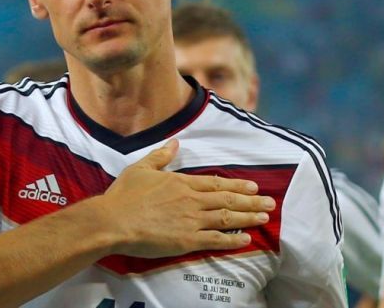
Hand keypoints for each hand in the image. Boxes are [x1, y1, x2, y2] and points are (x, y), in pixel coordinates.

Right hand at [94, 139, 276, 257]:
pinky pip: (215, 240)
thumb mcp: (142, 168)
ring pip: (227, 218)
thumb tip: (175, 142)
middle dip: (251, 201)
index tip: (253, 187)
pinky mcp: (186, 240)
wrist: (112, 221)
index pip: (216, 183)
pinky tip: (246, 239)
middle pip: (228, 200)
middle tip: (270, 203)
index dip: (237, 185)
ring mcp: (191, 221)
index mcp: (182, 183)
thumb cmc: (124, 195)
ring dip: (248, 217)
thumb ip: (161, 156)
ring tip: (264, 217)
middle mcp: (192, 200)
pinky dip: (232, 239)